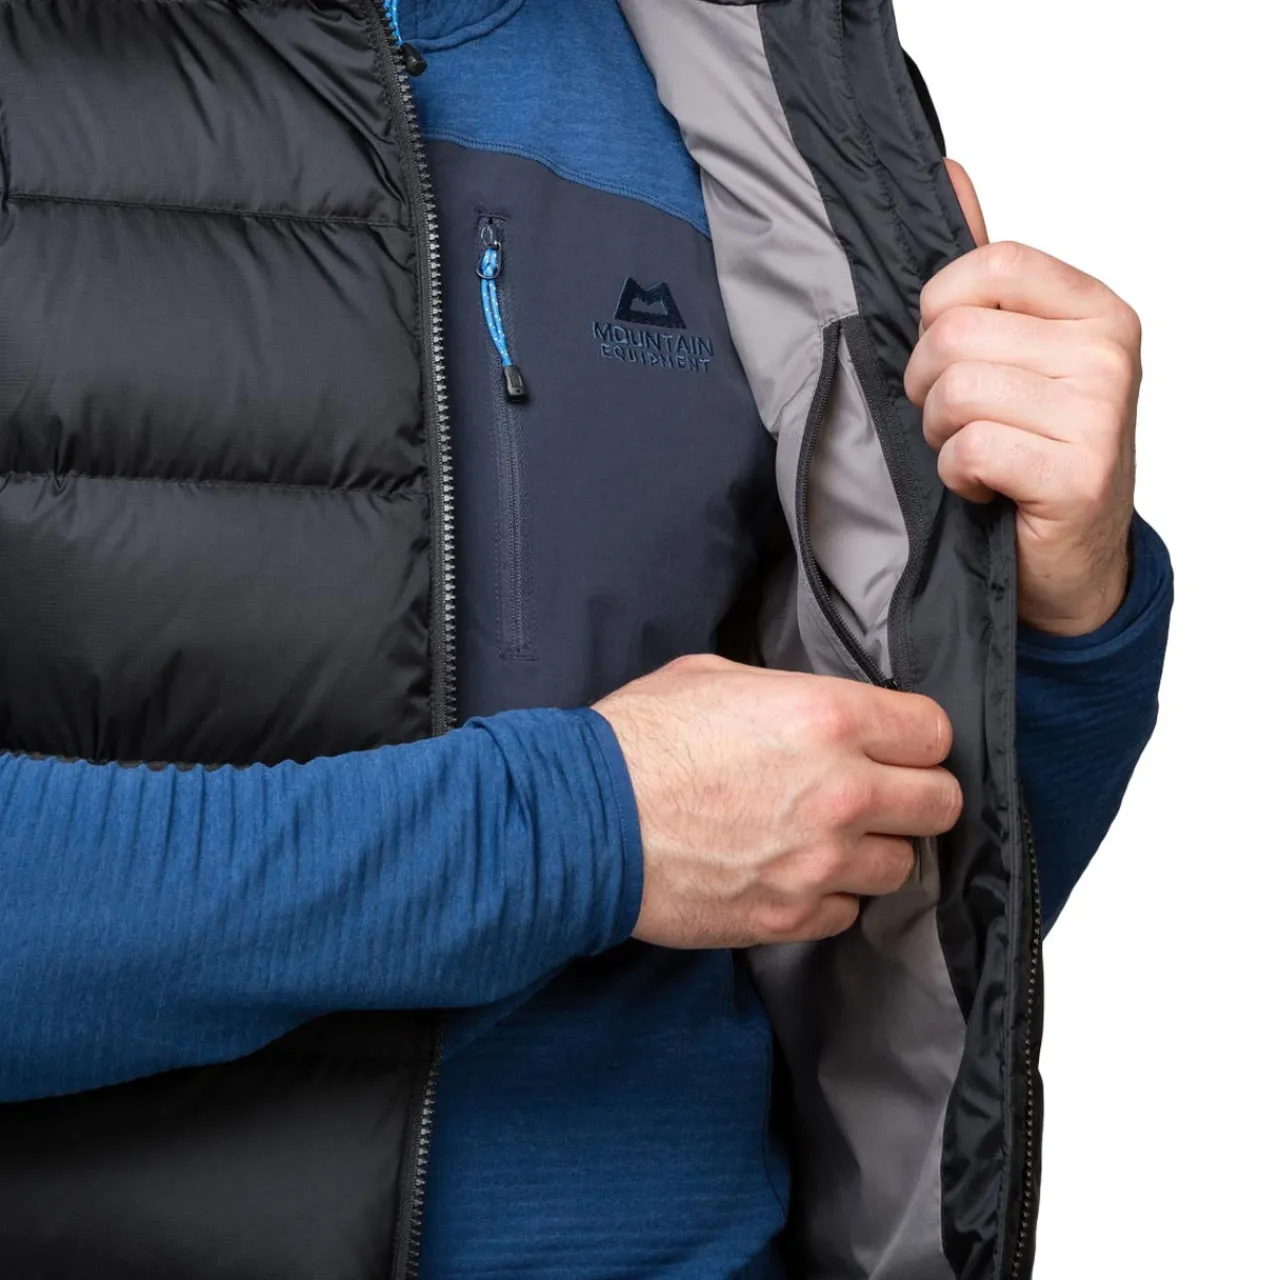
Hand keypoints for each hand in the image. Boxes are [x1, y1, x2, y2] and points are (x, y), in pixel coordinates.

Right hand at [594, 655, 962, 948]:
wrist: (583, 819)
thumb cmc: (639, 740)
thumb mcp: (715, 678)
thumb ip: (788, 695)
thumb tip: (815, 712)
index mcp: (827, 718)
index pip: (933, 732)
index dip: (917, 737)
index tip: (900, 745)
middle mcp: (841, 791)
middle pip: (940, 804)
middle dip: (918, 796)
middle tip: (885, 794)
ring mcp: (819, 863)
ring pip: (902, 866)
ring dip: (874, 851)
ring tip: (831, 839)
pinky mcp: (790, 918)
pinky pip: (848, 912)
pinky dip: (830, 896)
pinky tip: (793, 873)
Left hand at [904, 162, 1139, 635]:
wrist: (1071, 558)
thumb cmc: (1034, 451)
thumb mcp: (1014, 355)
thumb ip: (983, 274)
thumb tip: (947, 172)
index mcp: (1093, 309)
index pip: (986, 264)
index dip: (938, 313)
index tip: (951, 355)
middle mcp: (1107, 351)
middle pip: (953, 333)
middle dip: (928, 387)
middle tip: (958, 422)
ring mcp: (1100, 412)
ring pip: (955, 390)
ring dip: (940, 434)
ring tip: (973, 454)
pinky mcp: (1078, 473)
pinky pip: (968, 448)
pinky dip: (957, 475)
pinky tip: (984, 486)